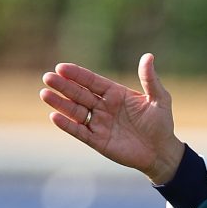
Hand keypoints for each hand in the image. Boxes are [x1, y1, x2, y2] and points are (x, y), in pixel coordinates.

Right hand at [41, 53, 185, 185]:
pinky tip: (55, 116)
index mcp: (114, 93)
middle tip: (48, 77)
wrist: (161, 151)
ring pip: (75, 111)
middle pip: (79, 94)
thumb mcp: (159, 99)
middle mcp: (103, 107)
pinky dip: (67, 125)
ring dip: (60, 103)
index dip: (77, 74)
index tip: (62, 67)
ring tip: (45, 94)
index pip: (92, 81)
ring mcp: (99, 123)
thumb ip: (150, 79)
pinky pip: (79, 131)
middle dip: (63, 86)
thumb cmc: (161, 123)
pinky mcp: (97, 141)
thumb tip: (148, 56)